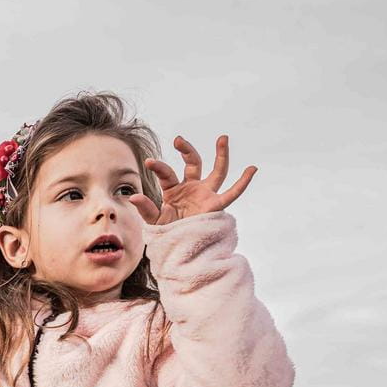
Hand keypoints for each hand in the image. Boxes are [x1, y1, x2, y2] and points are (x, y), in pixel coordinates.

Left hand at [133, 135, 256, 225]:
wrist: (177, 249)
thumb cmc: (166, 233)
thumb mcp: (153, 221)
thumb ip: (146, 209)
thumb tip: (133, 196)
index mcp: (173, 189)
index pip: (167, 173)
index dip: (159, 167)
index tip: (149, 162)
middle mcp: (190, 188)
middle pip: (193, 163)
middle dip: (187, 150)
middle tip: (178, 139)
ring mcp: (204, 194)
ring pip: (216, 171)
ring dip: (221, 154)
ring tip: (223, 137)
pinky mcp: (215, 205)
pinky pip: (232, 193)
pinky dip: (243, 182)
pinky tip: (253, 168)